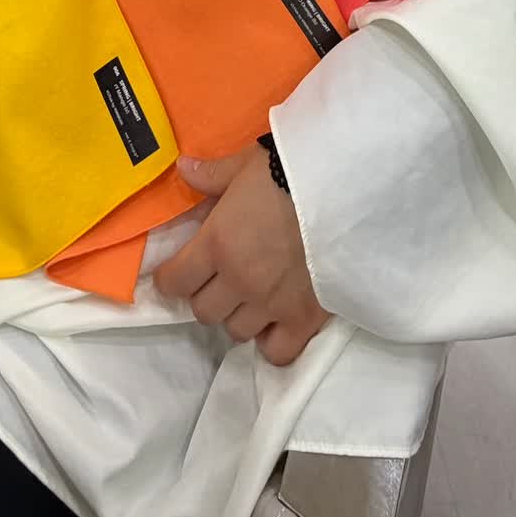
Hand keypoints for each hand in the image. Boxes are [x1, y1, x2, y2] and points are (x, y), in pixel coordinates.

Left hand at [154, 146, 329, 366]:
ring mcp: (272, 304)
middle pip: (204, 311)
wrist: (344, 189)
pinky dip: (271, 341)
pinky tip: (275, 322)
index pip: (175, 281)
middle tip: (218, 278)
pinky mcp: (305, 318)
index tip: (175, 272)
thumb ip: (212, 175)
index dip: (170, 278)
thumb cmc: (289, 171)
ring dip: (237, 315)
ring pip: (236, 331)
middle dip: (205, 295)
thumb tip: (183, 168)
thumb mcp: (245, 164)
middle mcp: (239, 280)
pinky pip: (277, 352)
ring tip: (250, 296)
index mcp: (218, 243)